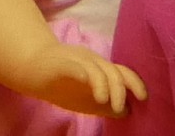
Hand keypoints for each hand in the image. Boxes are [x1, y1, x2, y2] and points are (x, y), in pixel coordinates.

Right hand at [20, 40, 148, 116]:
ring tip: (103, 100)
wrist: (31, 66)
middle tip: (119, 107)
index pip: (122, 72)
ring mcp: (76, 61)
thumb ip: (104, 104)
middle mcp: (92, 61)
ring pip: (96, 68)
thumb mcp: (85, 98)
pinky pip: (75, 66)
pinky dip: (83, 73)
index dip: (135, 83)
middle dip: (119, 89)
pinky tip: (86, 82)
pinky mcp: (60, 64)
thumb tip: (127, 112)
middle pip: (112, 70)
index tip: (143, 98)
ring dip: (103, 84)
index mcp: (100, 68)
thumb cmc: (61, 82)